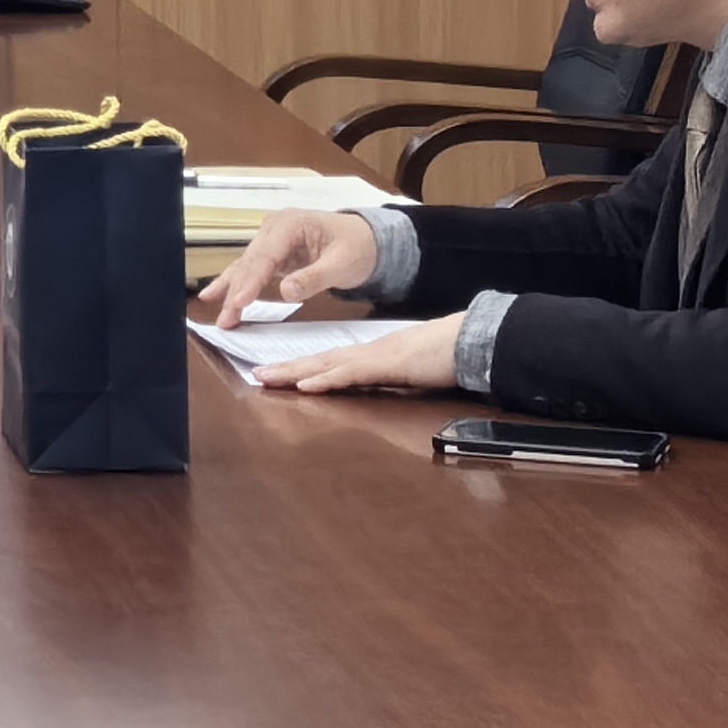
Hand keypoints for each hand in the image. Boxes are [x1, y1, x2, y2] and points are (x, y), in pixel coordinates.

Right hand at [193, 205, 385, 324]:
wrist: (367, 240)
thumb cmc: (358, 246)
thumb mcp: (343, 264)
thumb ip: (314, 278)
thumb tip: (286, 292)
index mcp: (291, 224)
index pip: (266, 255)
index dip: (251, 280)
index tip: (240, 301)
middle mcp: (275, 228)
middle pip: (251, 263)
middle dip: (236, 292)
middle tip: (227, 318)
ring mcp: (271, 240)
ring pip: (246, 267)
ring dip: (232, 292)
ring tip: (219, 315)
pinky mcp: (272, 253)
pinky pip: (250, 270)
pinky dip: (234, 284)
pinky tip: (213, 295)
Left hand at [257, 311, 465, 394]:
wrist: (472, 339)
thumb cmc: (446, 356)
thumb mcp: (412, 372)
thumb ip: (391, 379)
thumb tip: (375, 388)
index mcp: (372, 355)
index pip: (329, 361)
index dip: (301, 367)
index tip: (276, 373)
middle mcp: (368, 352)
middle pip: (319, 360)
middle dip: (286, 368)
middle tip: (255, 374)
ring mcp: (377, 357)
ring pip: (327, 364)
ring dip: (295, 372)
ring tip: (266, 377)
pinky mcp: (389, 365)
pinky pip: (352, 373)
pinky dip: (327, 379)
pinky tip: (306, 386)